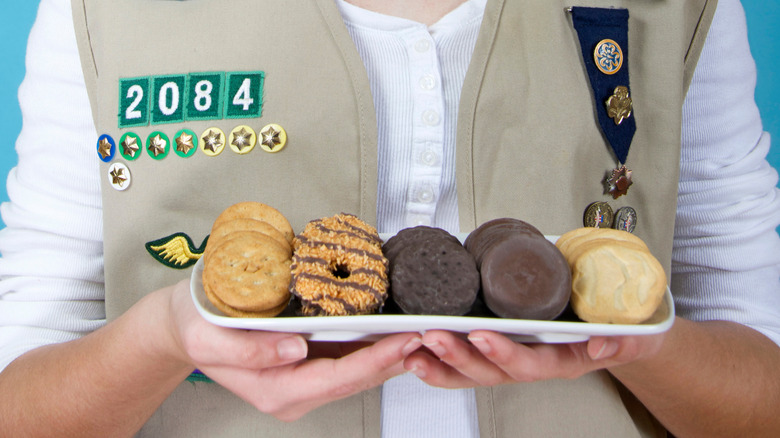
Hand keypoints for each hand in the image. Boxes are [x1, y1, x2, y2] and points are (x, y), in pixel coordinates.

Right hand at [164, 280, 421, 420]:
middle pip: (354, 380)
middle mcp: (293, 392)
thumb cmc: (197, 326)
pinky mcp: (306, 365)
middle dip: (393, 359)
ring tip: (421, 333)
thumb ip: (249, 349)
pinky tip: (392, 333)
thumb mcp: (210, 337)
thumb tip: (294, 349)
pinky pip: (346, 362)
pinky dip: (372, 349)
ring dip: (389, 356)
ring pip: (355, 374)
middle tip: (428, 334)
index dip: (374, 361)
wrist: (186, 325)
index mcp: (274, 390)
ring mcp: (301, 381)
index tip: (404, 341)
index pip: (336, 379)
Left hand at [403, 329, 665, 387]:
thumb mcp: (634, 334)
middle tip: (431, 338)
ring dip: (440, 362)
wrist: (623, 328)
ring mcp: (513, 357)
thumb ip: (621, 340)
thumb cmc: (623, 329)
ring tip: (412, 348)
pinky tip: (415, 348)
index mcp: (561, 361)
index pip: (529, 364)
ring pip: (472, 370)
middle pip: (491, 372)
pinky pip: (467, 359)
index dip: (504, 353)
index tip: (481, 336)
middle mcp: (532, 363)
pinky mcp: (500, 344)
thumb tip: (602, 343)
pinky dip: (440, 357)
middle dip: (459, 357)